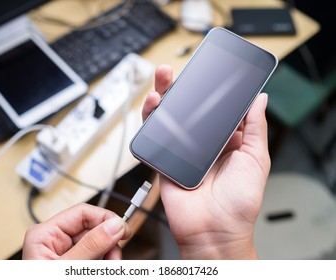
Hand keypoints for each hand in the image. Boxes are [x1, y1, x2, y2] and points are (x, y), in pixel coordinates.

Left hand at [22, 203, 131, 259]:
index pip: (82, 213)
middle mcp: (54, 240)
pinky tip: (103, 269)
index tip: (123, 230)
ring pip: (97, 244)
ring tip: (109, 268)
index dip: (105, 218)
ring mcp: (63, 253)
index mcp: (45, 234)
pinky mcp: (72, 265)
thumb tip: (114, 225)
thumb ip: (91, 246)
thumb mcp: (68, 269)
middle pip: (92, 229)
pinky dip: (103, 264)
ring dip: (108, 256)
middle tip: (115, 260)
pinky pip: (95, 257)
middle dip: (108, 243)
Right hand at [142, 65, 269, 258]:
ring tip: (162, 81)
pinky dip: (150, 120)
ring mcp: (182, 152)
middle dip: (180, 88)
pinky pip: (155, 138)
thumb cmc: (239, 203)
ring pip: (169, 119)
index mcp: (226, 141)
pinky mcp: (165, 161)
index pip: (214, 109)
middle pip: (188, 110)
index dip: (209, 90)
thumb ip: (256, 128)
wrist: (214, 231)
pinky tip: (153, 106)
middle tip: (177, 71)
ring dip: (163, 98)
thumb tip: (259, 100)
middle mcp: (202, 144)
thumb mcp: (256, 160)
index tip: (206, 72)